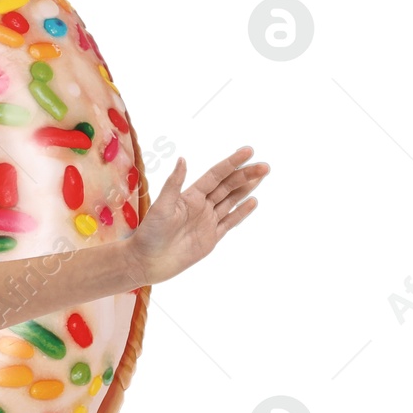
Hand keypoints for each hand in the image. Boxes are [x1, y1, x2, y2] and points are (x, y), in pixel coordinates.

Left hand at [127, 145, 269, 285]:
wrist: (147, 261)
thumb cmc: (150, 233)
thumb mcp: (161, 207)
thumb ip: (174, 184)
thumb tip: (183, 159)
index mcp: (190, 196)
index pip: (215, 175)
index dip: (231, 163)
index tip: (248, 151)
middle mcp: (200, 206)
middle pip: (227, 186)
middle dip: (246, 175)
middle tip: (265, 165)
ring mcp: (207, 221)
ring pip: (231, 201)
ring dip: (246, 188)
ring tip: (262, 175)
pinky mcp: (211, 237)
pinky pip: (230, 222)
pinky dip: (242, 212)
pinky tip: (253, 201)